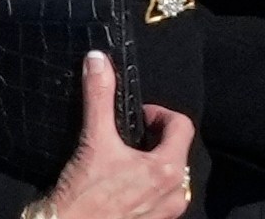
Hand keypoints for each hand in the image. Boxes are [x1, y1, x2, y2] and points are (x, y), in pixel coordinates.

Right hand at [44, 52, 194, 218]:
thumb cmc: (83, 195)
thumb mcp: (93, 140)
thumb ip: (99, 97)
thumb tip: (98, 60)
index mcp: (169, 169)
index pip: (182, 126)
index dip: (159, 114)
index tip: (138, 116)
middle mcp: (175, 193)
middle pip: (177, 151)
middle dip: (156, 139)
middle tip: (129, 137)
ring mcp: (165, 212)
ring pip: (170, 176)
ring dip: (152, 163)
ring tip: (124, 161)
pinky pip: (159, 198)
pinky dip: (147, 186)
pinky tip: (121, 185)